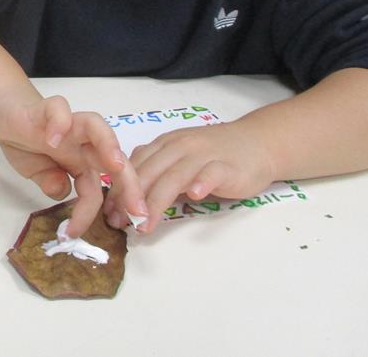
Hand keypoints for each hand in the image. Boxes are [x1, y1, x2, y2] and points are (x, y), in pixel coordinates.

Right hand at [0, 92, 146, 237]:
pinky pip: (59, 109)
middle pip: (114, 159)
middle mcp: (80, 143)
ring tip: (114, 165)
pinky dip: (59, 123)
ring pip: (97, 125)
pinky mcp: (47, 108)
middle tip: (136, 211)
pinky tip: (52, 141)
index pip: (95, 188)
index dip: (90, 212)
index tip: (74, 234)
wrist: (4, 111)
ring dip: (110, 145)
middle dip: (130, 185)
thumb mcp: (36, 172)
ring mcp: (67, 124)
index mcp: (80, 161)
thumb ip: (50, 182)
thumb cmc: (24, 141)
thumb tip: (63, 192)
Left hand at [103, 119, 275, 232]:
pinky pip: (211, 172)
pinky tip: (194, 196)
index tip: (108, 212)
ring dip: (157, 201)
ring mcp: (203, 154)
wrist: (258, 143)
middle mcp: (180, 146)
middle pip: (150, 171)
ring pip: (174, 176)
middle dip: (131, 199)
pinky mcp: (227, 166)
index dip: (119, 188)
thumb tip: (127, 195)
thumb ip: (158, 171)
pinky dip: (201, 182)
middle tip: (120, 223)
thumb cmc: (216, 155)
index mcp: (165, 144)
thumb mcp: (180, 158)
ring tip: (145, 224)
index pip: (136, 165)